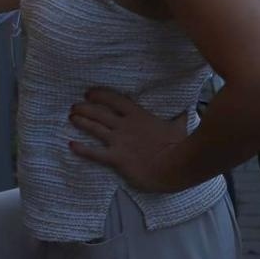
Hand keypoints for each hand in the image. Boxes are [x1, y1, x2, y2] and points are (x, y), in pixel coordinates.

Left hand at [68, 88, 189, 192]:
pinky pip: (95, 153)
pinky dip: (82, 149)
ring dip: (82, 122)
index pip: (116, 100)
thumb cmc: (178, 146)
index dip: (101, 95)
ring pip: (95, 128)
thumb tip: (188, 108)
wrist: (174, 166)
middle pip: (100, 113)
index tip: (90, 92)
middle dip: (86, 107)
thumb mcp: (180, 126)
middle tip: (75, 106)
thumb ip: (180, 116)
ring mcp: (119, 142)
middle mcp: (125, 126)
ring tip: (72, 117)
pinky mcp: (117, 159)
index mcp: (139, 116)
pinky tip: (71, 145)